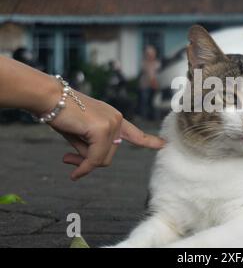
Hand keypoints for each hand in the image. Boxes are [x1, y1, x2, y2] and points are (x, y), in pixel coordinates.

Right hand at [44, 88, 164, 179]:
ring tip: (66, 156)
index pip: (135, 134)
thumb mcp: (81, 135)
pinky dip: (84, 168)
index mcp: (114, 118)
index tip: (163, 145)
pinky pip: (94, 158)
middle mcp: (117, 120)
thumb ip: (91, 148)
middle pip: (110, 154)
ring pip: (102, 159)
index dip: (149, 141)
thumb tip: (90, 166)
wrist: (50, 98)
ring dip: (84, 162)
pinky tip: (74, 173)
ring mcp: (112, 124)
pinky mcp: (102, 129)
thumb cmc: (62, 115)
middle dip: (90, 161)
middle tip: (68, 159)